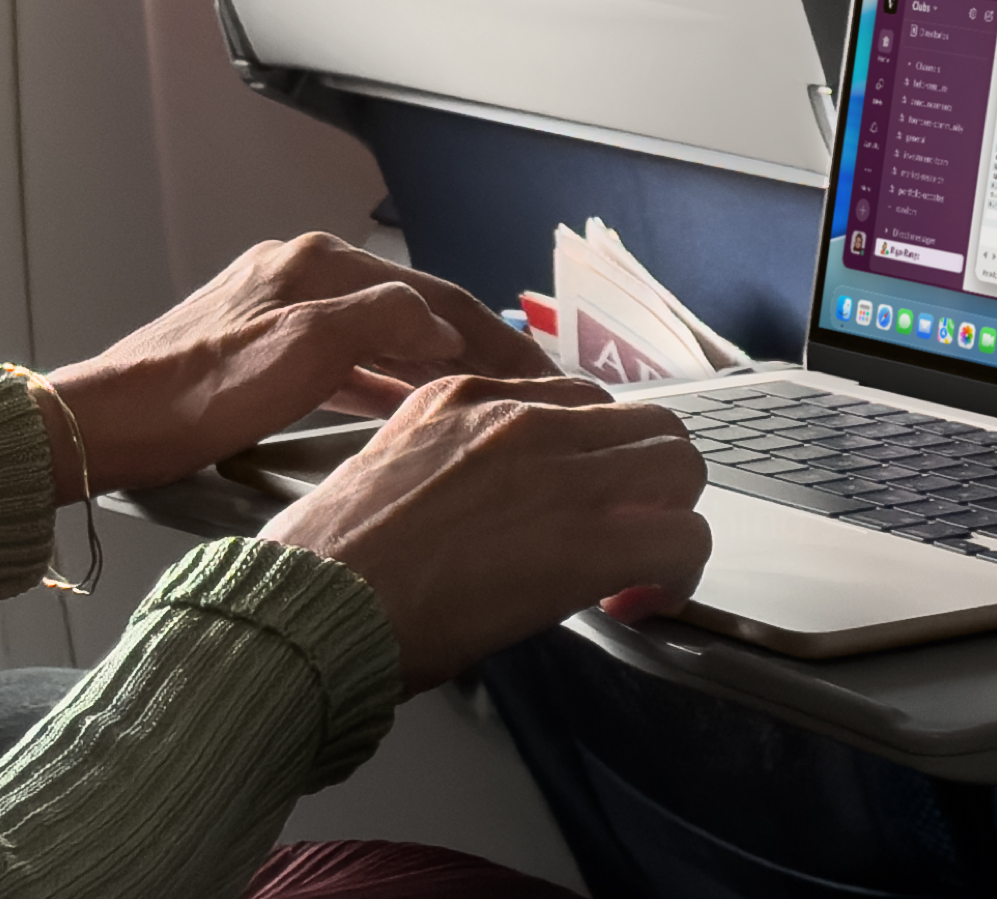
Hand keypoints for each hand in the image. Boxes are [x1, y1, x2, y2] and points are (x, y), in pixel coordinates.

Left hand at [36, 233, 556, 499]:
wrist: (106, 425)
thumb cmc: (196, 396)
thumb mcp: (303, 354)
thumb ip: (382, 326)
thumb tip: (440, 325)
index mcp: (316, 265)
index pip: (432, 294)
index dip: (496, 335)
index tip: (544, 375)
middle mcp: (299, 274)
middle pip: (409, 309)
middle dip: (473, 348)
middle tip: (532, 390)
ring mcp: (276, 309)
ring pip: (378, 335)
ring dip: (433, 365)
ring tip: (486, 400)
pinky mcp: (256, 349)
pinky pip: (344, 359)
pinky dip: (385, 379)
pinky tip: (404, 405)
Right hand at [263, 375, 709, 691]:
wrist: (316, 604)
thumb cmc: (332, 561)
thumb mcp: (391, 467)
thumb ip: (454, 460)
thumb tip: (497, 502)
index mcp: (467, 393)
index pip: (579, 402)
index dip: (595, 459)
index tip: (584, 504)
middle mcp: (520, 416)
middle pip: (647, 422)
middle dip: (652, 481)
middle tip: (627, 535)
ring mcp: (558, 471)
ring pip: (679, 465)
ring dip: (671, 518)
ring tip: (638, 571)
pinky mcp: (584, 539)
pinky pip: (679, 538)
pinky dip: (676, 574)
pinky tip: (639, 603)